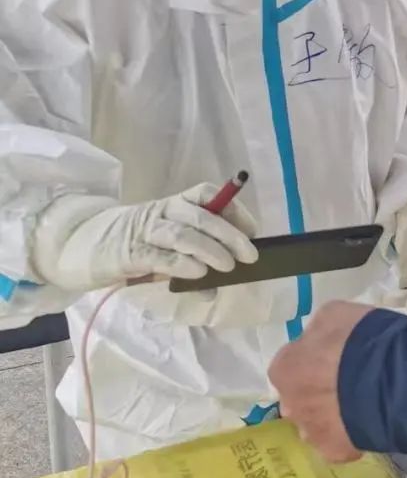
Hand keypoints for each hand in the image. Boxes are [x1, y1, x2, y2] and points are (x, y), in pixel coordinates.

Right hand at [31, 182, 258, 290]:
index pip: (208, 194)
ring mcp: (145, 230)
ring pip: (183, 234)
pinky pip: (161, 256)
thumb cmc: (136, 244)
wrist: (83, 246)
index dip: (234, 209)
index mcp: (175, 203)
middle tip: (250, 255)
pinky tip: (198, 274)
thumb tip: (221, 283)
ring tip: (227, 267)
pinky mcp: (130, 253)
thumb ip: (194, 257)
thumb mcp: (167, 244)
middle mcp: (163, 211)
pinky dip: (183, 264)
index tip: (253, 230)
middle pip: (202, 215)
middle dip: (230, 235)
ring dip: (210, 250)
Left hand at [269, 300, 372, 462]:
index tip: (332, 355)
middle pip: (300, 397)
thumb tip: (319, 342)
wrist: (387, 380)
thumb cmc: (356, 340)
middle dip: (318, 390)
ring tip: (363, 400)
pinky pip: (341, 441)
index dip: (311, 359)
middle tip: (347, 378)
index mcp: (284, 370)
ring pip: (317, 423)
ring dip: (333, 413)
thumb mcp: (333, 315)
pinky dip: (352, 432)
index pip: (289, 364)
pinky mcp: (336, 453)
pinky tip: (370, 420)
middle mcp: (290, 405)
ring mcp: (311, 433)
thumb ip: (319, 332)